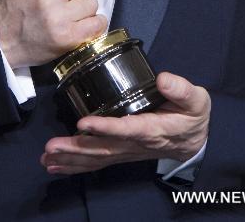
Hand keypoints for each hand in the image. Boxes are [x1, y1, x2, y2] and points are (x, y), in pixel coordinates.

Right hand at [0, 0, 108, 67]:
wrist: (1, 40)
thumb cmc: (17, 4)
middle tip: (66, 0)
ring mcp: (58, 17)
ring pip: (92, 3)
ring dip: (85, 9)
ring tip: (69, 15)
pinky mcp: (66, 37)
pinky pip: (97, 24)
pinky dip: (95, 25)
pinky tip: (83, 26)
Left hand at [41, 72, 209, 174]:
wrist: (196, 141)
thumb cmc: (193, 116)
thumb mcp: (196, 99)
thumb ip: (182, 89)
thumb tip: (163, 79)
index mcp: (154, 129)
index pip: (127, 129)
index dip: (106, 128)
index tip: (85, 123)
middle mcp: (136, 144)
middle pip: (104, 149)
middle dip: (76, 149)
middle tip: (51, 146)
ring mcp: (127, 151)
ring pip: (97, 158)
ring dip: (71, 158)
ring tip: (47, 156)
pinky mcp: (122, 153)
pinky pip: (97, 162)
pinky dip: (76, 165)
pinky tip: (56, 165)